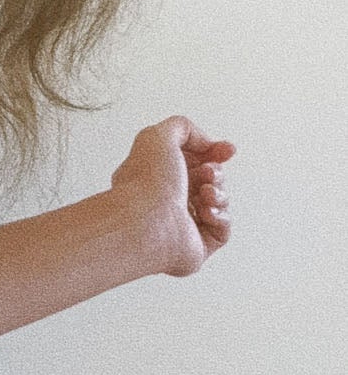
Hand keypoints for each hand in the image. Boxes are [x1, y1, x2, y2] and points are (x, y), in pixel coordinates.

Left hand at [109, 114, 234, 277]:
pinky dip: (220, 217)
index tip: (228, 149)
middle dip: (216, 173)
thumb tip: (207, 144)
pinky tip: (206, 212)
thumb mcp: (159, 136)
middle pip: (210, 181)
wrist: (148, 221)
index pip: (192, 161)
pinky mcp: (197, 247)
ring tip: (205, 194)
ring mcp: (182, 225)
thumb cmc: (147, 181)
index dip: (213, 153)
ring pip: (219, 204)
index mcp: (155, 176)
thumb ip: (183, 127)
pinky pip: (222, 230)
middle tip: (208, 174)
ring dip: (219, 194)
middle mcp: (167, 200)